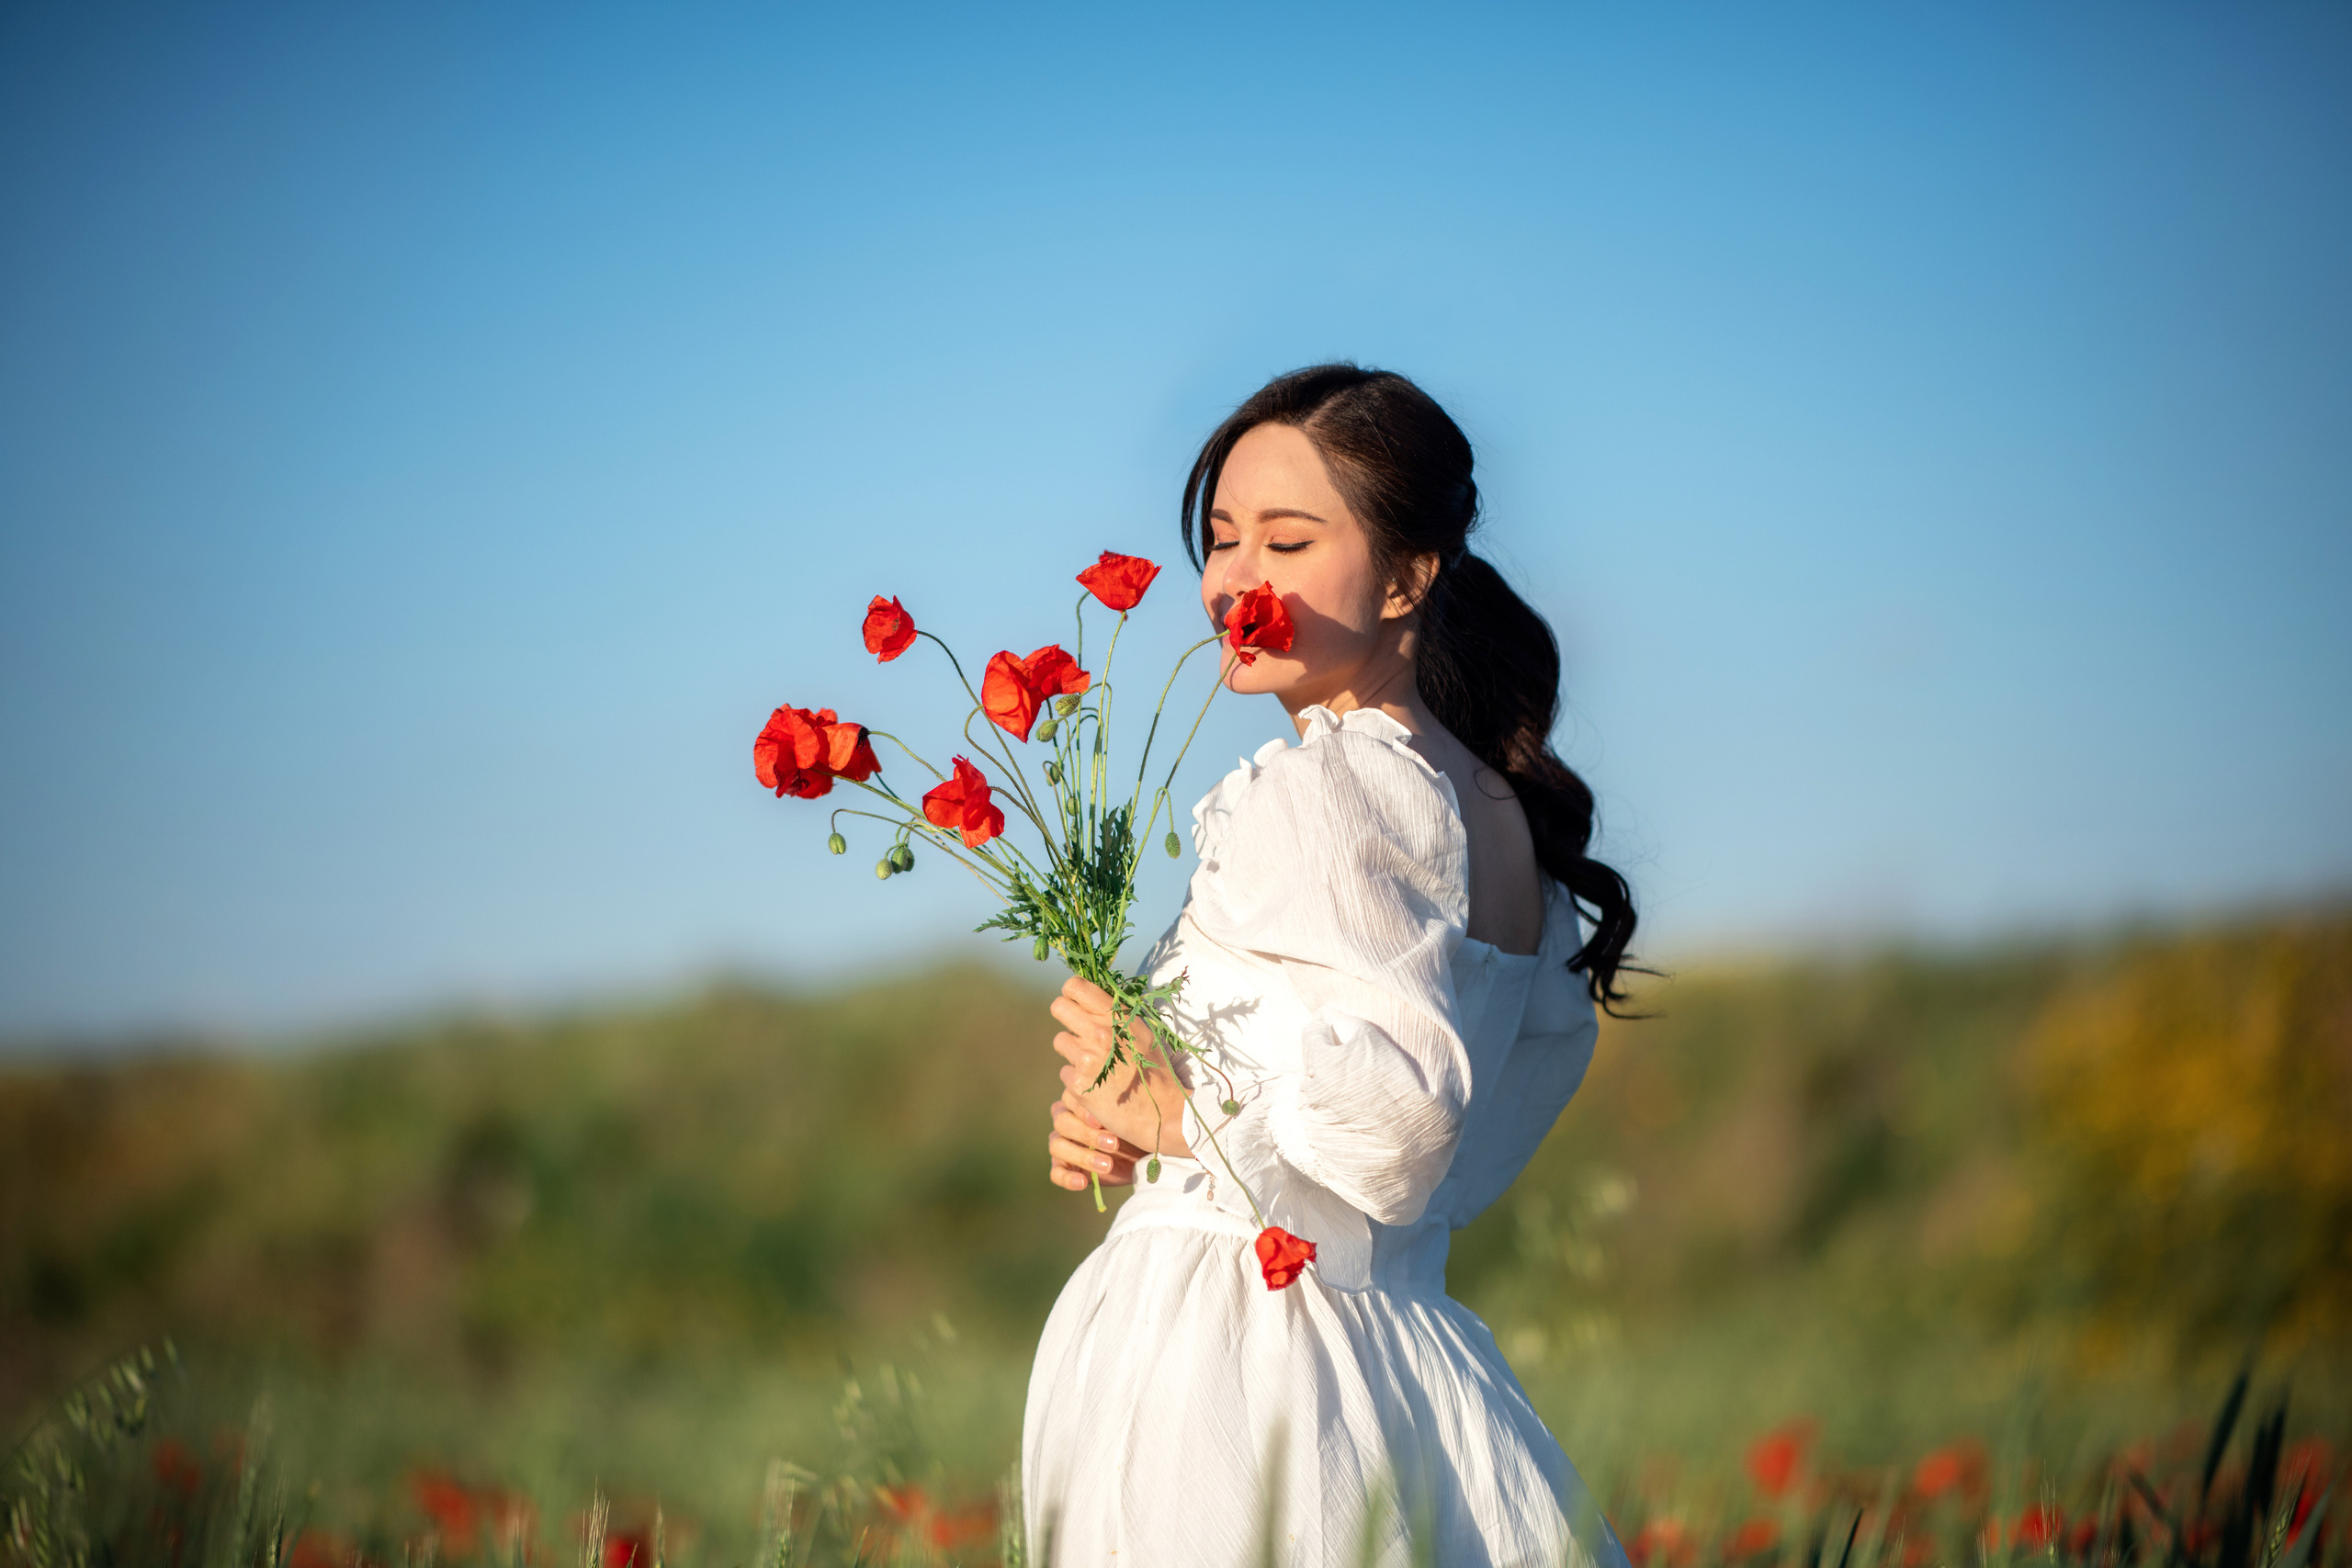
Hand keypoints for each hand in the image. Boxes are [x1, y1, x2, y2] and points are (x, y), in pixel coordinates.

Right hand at [1046, 1098, 1143, 1192]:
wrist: (1141, 1154)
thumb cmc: (1132, 1128)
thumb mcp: (1125, 1115)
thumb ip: (1111, 1104)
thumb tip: (1104, 1096)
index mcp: (1077, 1101)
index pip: (1068, 1099)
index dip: (1081, 1110)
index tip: (1101, 1122)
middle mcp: (1065, 1120)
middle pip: (1061, 1122)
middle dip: (1087, 1134)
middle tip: (1113, 1144)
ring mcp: (1061, 1144)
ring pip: (1057, 1146)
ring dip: (1082, 1156)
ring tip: (1107, 1165)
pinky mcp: (1063, 1167)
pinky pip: (1056, 1173)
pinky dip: (1067, 1178)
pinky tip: (1082, 1183)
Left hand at [1049, 976, 1193, 1162]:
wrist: (1164, 1113)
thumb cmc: (1156, 1071)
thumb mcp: (1143, 1033)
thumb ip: (1118, 1015)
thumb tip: (1093, 998)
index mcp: (1118, 1016)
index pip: (1075, 986)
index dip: (1073, 994)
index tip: (1078, 1003)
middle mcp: (1100, 1032)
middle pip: (1059, 1007)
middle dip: (1065, 1016)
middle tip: (1078, 1029)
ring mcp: (1087, 1058)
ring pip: (1060, 1040)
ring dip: (1072, 1050)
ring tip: (1094, 1063)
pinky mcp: (1078, 1084)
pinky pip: (1065, 1071)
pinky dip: (1077, 1079)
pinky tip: (1097, 1085)